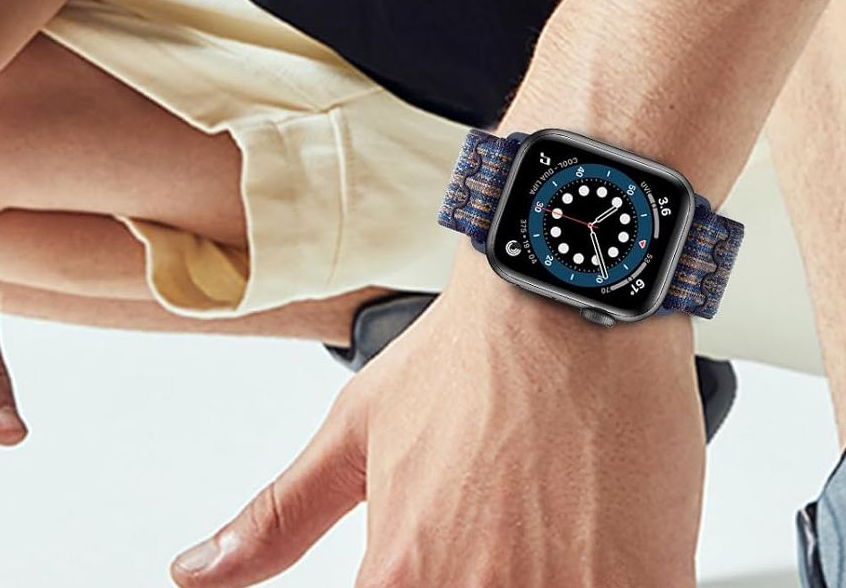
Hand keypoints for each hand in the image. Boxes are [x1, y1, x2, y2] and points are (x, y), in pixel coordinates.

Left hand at [171, 245, 704, 587]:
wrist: (572, 287)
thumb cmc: (476, 350)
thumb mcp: (358, 426)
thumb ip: (279, 518)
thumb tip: (197, 575)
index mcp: (401, 578)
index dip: (418, 580)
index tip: (444, 555)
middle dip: (496, 574)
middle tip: (510, 524)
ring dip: (557, 573)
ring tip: (556, 522)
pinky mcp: (649, 581)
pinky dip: (618, 574)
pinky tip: (605, 530)